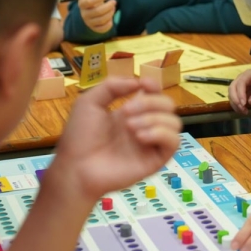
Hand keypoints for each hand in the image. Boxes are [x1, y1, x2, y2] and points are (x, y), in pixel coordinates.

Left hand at [49, 77, 180, 202]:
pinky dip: (161, 134)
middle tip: (126, 111)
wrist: (76, 167)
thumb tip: (138, 83)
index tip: (145, 84)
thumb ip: (112, 86)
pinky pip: (173, 142)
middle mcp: (144, 125)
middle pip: (167, 105)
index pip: (155, 94)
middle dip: (150, 102)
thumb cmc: (79, 137)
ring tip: (130, 127)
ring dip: (154, 118)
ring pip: (174, 122)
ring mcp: (151, 143)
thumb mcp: (90, 102)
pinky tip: (140, 137)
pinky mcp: (155, 159)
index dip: (155, 85)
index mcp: (130, 112)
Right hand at [77, 0, 116, 33]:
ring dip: (110, 13)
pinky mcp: (95, 29)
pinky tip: (110, 18)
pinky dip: (109, 23)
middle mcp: (84, 14)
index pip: (89, 1)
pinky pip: (103, 28)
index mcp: (82, 4)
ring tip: (113, 8)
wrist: (91, 12)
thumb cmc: (92, 0)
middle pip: (97, 11)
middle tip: (114, 1)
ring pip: (102, 19)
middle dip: (108, 6)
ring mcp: (89, 22)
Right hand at [228, 68, 250, 114]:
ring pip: (231, 93)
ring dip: (235, 103)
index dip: (240, 94)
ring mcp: (238, 83)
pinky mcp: (238, 90)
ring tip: (244, 111)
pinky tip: (242, 110)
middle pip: (232, 87)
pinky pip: (233, 97)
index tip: (244, 104)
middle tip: (243, 109)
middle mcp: (241, 77)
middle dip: (235, 100)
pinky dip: (236, 104)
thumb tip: (250, 102)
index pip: (241, 83)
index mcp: (249, 74)